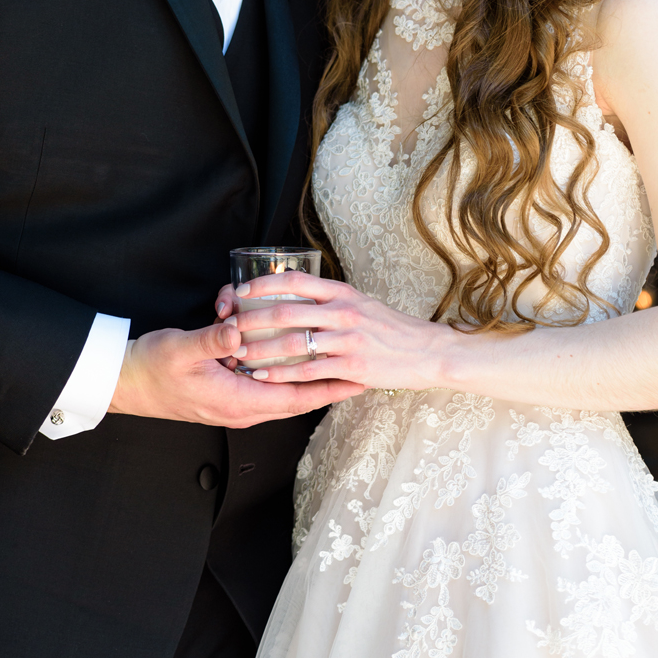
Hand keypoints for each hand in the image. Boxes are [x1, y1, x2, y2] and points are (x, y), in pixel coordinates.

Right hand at [109, 301, 363, 427]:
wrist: (124, 383)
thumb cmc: (150, 371)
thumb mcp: (181, 350)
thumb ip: (212, 339)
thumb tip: (240, 329)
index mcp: (237, 402)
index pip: (295, 400)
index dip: (328, 391)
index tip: (357, 381)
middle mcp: (240, 405)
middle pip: (294, 393)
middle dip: (323, 377)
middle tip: (354, 364)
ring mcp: (232, 397)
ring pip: (275, 380)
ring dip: (290, 358)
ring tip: (314, 340)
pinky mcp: (223, 386)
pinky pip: (255, 372)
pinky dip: (265, 352)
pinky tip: (259, 329)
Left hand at [224, 271, 453, 390]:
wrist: (427, 352)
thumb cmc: (390, 328)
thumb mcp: (361, 302)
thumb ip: (330, 299)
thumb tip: (296, 292)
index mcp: (342, 293)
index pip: (295, 281)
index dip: (264, 284)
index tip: (242, 290)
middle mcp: (342, 312)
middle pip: (285, 312)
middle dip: (252, 321)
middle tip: (230, 327)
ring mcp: (347, 340)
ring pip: (291, 343)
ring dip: (260, 350)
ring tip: (239, 354)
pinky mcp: (351, 366)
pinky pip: (306, 370)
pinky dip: (280, 374)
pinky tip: (263, 376)